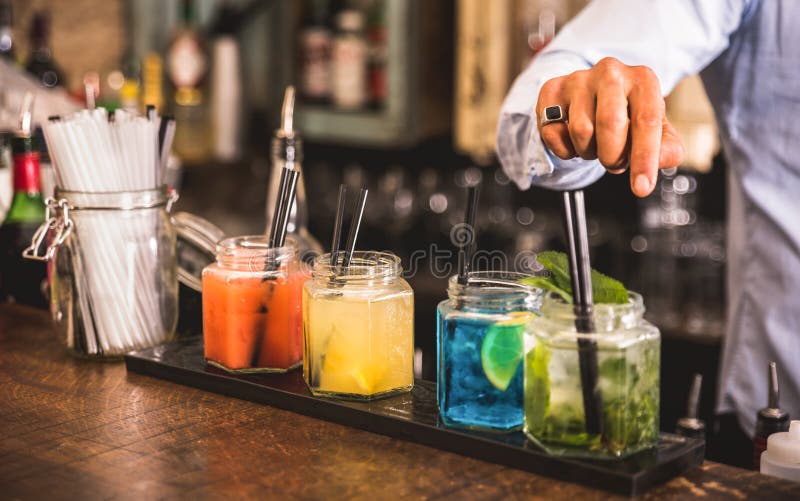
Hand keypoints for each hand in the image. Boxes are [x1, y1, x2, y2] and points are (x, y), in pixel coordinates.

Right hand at [537, 57, 683, 196]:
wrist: (592, 95)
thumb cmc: (627, 115)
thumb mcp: (655, 131)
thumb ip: (667, 149)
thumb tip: (662, 160)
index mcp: (642, 79)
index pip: (645, 120)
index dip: (644, 158)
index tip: (641, 187)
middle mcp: (610, 72)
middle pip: (610, 124)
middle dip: (612, 156)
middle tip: (614, 163)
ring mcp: (578, 79)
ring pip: (581, 131)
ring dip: (589, 152)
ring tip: (595, 145)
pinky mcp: (552, 91)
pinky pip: (554, 134)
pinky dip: (565, 150)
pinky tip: (574, 141)